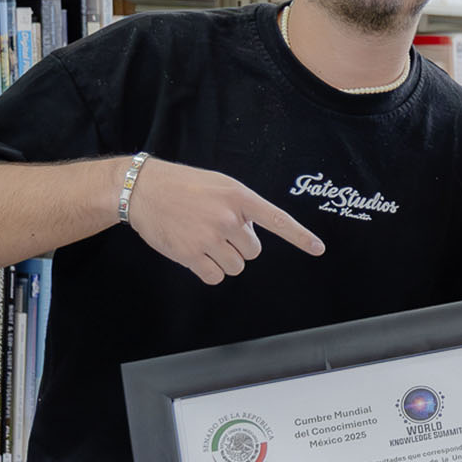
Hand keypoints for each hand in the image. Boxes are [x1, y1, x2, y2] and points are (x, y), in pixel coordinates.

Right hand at [125, 158, 324, 284]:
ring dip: (223, 258)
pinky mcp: (191, 254)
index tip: (318, 249)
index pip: (277, 220)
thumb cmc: (184, 186)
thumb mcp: (220, 184)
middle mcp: (228, 218)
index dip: (300, 237)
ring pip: (236, 266)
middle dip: (238, 245)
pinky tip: (195, 253)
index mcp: (239, 197)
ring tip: (203, 238)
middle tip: (216, 228)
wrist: (142, 189)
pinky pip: (215, 277)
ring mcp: (209, 237)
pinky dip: (208, 271)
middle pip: (253, 252)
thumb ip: (242, 205)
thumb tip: (254, 231)